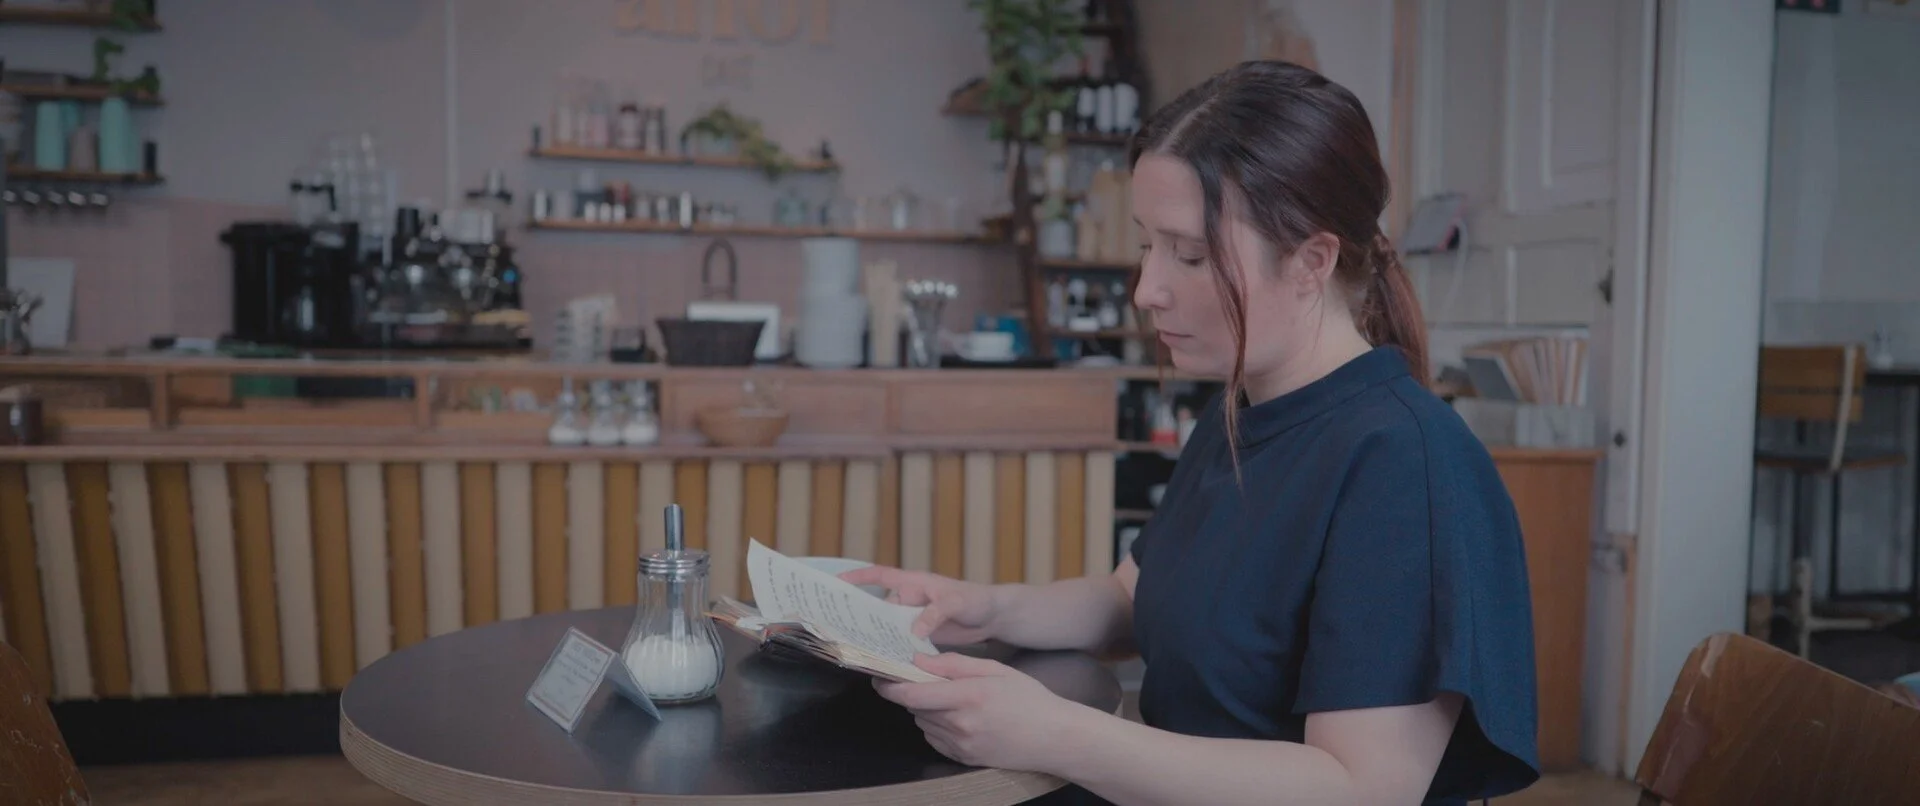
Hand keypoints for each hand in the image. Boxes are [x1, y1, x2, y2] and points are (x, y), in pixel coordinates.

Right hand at [840, 565, 998, 644]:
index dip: (858, 577)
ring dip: (876, 637)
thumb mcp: (956, 602)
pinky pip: (901, 641)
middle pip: (878, 606)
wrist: (992, 617)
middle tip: (841, 628)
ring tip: (859, 649)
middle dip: (860, 615)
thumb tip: (914, 631)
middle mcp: (909, 600)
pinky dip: (893, 650)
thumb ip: (935, 613)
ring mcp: (913, 619)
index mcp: (914, 584)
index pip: (880, 576)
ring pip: (887, 627)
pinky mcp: (920, 637)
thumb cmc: (976, 600)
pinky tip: (886, 662)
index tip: (837, 582)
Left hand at [875, 653, 1086, 772]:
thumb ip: (954, 664)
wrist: (1054, 737)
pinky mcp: (963, 758)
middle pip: (915, 707)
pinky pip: (934, 738)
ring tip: (951, 698)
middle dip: (912, 691)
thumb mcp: (995, 669)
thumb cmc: (1029, 699)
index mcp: (968, 696)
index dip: (890, 686)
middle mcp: (961, 723)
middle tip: (923, 679)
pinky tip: (958, 716)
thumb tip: (919, 660)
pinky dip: (936, 725)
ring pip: (922, 722)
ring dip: (925, 709)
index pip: (912, 694)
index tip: (880, 676)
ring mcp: (961, 745)